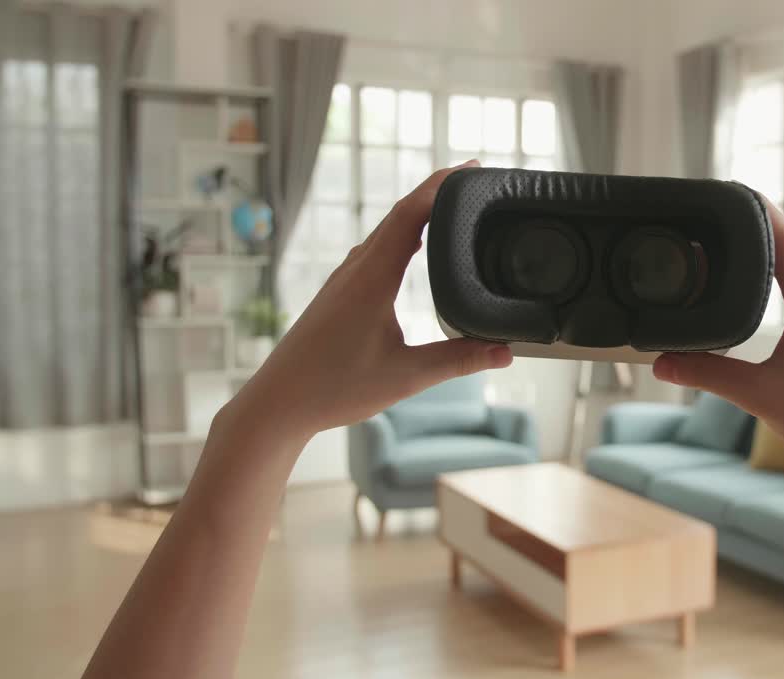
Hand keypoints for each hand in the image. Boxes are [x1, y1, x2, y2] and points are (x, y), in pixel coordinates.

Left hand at [229, 160, 511, 439]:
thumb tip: (505, 352)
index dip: (443, 187)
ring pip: (386, 231)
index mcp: (371, 278)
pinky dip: (403, 234)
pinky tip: (415, 244)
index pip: (410, 215)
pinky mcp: (340, 292)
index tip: (472, 168)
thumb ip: (458, 361)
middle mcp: (356, 269)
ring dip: (419, 212)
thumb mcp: (405, 376)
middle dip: (438, 191)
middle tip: (475, 178)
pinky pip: (377, 248)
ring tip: (453, 204)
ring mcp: (345, 279)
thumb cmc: (333, 388)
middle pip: (400, 214)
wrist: (277, 404)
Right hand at [652, 199, 783, 480]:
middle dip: (754, 233)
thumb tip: (661, 363)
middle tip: (716, 223)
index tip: (728, 190)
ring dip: (772, 260)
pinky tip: (768, 294)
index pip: (783, 237)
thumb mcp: (758, 395)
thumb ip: (708, 374)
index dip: (754, 209)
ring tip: (734, 254)